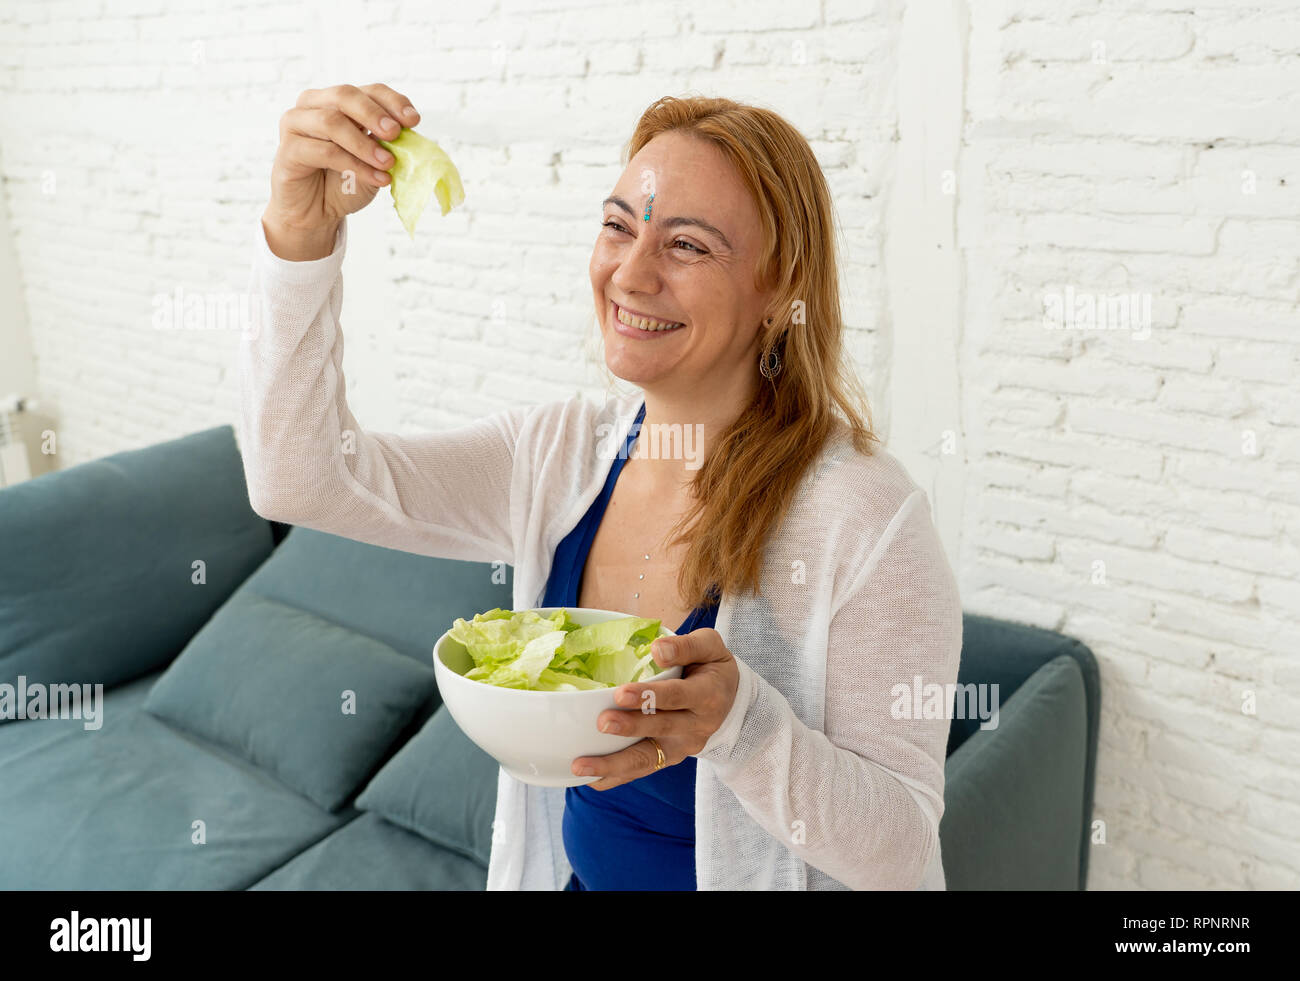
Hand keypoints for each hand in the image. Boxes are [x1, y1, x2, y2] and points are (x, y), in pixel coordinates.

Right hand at [263, 82, 419, 258]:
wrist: (316, 212)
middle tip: (395, 133)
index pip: (368, 90)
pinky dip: (354, 165)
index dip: (392, 101)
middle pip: (345, 95)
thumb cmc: (344, 182)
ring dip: (364, 144)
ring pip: (331, 122)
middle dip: (374, 114)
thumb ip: (387, 145)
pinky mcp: (287, 150)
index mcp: (338, 101)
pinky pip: (323, 151)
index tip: (413, 120)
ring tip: (388, 163)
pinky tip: (375, 178)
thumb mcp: (374, 161)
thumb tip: (410, 135)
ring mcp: (296, 124)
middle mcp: (313, 105)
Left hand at [572, 627, 739, 790]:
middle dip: (630, 728)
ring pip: (647, 759)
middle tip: (601, 723)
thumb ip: (685, 646)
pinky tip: (589, 780)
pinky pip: (641, 770)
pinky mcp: (668, 759)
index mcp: (707, 695)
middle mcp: (696, 726)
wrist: (728, 698)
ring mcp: (682, 747)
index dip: (650, 696)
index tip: (620, 692)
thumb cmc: (710, 665)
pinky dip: (614, 777)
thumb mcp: (709, 647)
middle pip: (660, 729)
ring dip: (613, 764)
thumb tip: (657, 650)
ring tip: (581, 766)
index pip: (678, 696)